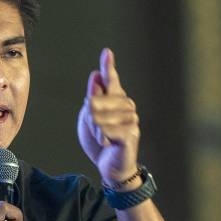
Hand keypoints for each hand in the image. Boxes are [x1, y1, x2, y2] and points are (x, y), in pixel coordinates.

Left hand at [76, 48, 140, 187]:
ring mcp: (131, 119)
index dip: (108, 66)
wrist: (111, 167)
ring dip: (95, 130)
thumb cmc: (102, 142)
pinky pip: (106, 129)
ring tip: (102, 139)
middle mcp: (126, 106)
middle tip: (96, 131)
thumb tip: (95, 76)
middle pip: (95, 100)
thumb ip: (92, 98)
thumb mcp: (89, 120)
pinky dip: (101, 137)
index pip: (111, 80)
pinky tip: (106, 142)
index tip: (106, 52)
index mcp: (115, 101)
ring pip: (98, 116)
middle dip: (89, 118)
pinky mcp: (130, 133)